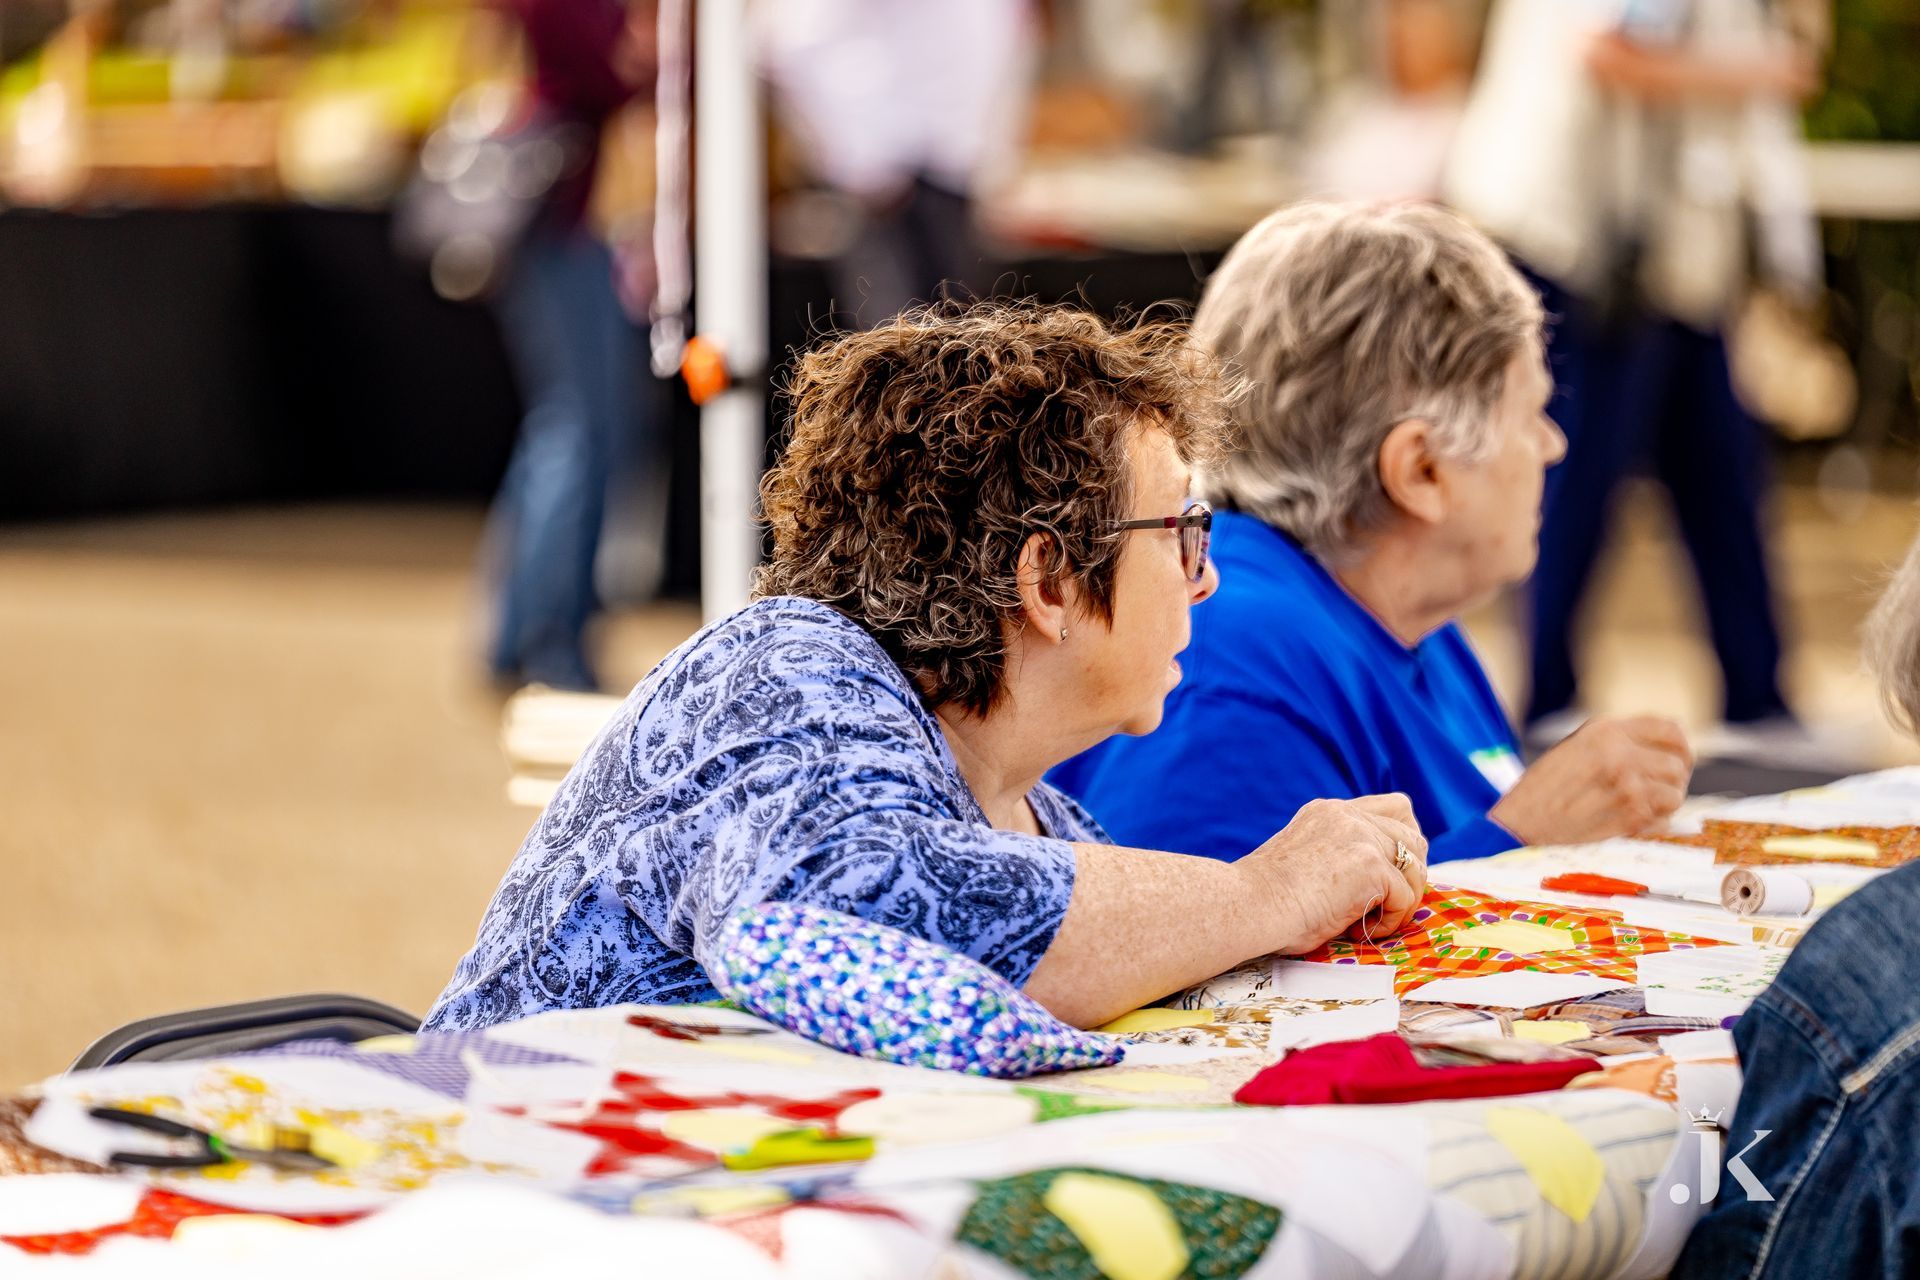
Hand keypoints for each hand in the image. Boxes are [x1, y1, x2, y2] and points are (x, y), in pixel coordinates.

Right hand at [1237, 794, 1428, 954]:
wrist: (1249, 905)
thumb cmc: (1264, 899)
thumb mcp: (1304, 858)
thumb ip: (1335, 853)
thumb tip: (1369, 882)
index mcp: (1330, 812)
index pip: (1394, 808)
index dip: (1402, 840)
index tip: (1388, 873)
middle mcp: (1349, 816)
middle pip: (1414, 835)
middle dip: (1409, 874)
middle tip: (1382, 903)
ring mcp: (1361, 837)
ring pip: (1416, 867)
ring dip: (1402, 899)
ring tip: (1367, 921)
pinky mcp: (1370, 866)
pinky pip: (1405, 897)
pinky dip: (1389, 921)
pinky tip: (1356, 929)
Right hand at [1492, 716, 1691, 845]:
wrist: (1519, 821)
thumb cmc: (1544, 787)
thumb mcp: (1575, 747)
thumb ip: (1615, 742)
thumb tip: (1664, 749)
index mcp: (1605, 730)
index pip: (1669, 729)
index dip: (1680, 747)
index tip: (1679, 761)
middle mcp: (1618, 752)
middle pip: (1677, 764)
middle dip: (1673, 782)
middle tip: (1659, 793)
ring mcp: (1626, 784)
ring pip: (1675, 793)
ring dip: (1665, 805)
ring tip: (1644, 809)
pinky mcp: (1628, 815)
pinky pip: (1663, 819)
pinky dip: (1655, 824)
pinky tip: (1633, 823)